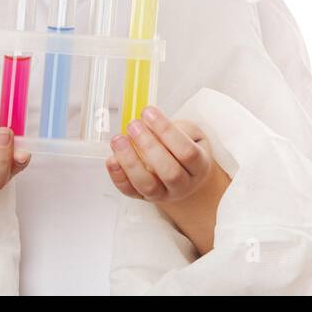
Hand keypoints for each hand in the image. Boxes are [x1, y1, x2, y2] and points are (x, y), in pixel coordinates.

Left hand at [105, 106, 223, 205]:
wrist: (184, 176)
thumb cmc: (185, 148)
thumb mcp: (191, 134)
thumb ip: (175, 128)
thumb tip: (148, 122)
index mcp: (199, 166)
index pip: (186, 152)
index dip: (166, 131)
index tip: (149, 112)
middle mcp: (184, 184)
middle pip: (169, 172)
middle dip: (149, 146)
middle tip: (133, 125)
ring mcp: (164, 194)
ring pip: (148, 186)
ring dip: (130, 162)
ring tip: (118, 140)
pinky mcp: (144, 198)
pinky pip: (130, 192)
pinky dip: (118, 177)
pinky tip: (111, 159)